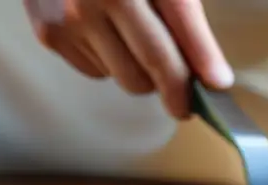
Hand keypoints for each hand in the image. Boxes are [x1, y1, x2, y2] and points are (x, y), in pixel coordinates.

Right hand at [23, 0, 233, 118]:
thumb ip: (184, 14)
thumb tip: (210, 73)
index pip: (180, 21)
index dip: (202, 59)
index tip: (216, 86)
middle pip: (152, 66)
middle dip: (174, 84)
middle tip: (183, 87)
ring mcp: (71, 17)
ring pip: (125, 78)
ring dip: (139, 70)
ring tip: (133, 35)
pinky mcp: (51, 34)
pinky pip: (97, 73)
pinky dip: (109, 61)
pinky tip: (104, 31)